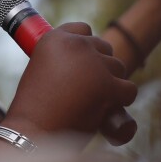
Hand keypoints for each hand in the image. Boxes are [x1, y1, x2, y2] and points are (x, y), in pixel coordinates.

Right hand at [4, 22, 137, 135]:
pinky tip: (107, 110)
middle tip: (88, 89)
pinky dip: (122, 101)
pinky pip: (129, 89)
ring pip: (119, 67)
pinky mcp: (108, 85)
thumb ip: (62, 59)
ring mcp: (94, 64)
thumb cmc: (34, 108)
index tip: (82, 65)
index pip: (84, 29)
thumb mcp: (41, 70)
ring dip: (112, 84)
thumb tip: (87, 63)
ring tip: (93, 102)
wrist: (32, 132)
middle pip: (105, 48)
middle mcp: (76, 44)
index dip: (87, 48)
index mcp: (54, 37)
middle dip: (100, 67)